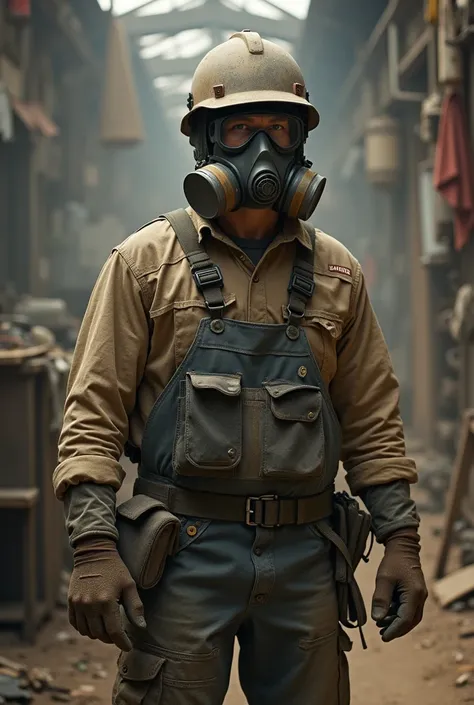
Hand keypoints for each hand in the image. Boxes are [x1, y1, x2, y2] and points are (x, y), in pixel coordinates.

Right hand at [68, 537, 145, 650]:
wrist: (93, 553)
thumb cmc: (115, 569)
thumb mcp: (129, 584)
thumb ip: (135, 607)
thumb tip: (142, 627)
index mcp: (107, 601)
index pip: (114, 632)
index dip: (122, 642)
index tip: (128, 646)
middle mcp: (90, 605)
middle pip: (100, 634)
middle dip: (111, 638)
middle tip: (118, 635)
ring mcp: (78, 604)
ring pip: (87, 632)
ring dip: (98, 634)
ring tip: (107, 628)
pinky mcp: (70, 602)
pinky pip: (76, 624)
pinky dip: (85, 628)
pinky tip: (94, 624)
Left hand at [371, 528, 427, 642]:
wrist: (403, 547)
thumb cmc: (393, 562)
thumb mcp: (383, 579)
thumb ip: (381, 599)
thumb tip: (377, 619)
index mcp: (414, 595)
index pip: (405, 620)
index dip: (394, 630)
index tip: (383, 637)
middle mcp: (420, 597)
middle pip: (410, 621)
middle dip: (397, 629)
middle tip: (382, 634)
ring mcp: (420, 596)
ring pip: (411, 617)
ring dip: (397, 622)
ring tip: (381, 625)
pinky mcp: (416, 593)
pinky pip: (409, 609)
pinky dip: (399, 615)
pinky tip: (387, 614)